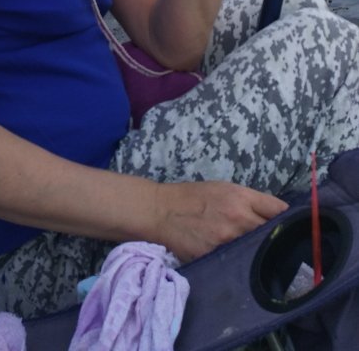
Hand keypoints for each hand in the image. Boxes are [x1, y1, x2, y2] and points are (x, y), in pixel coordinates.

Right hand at [155, 180, 287, 261]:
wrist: (162, 211)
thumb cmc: (193, 197)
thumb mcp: (224, 188)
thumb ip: (250, 201)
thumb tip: (276, 215)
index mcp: (241, 197)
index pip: (279, 211)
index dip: (287, 220)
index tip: (291, 228)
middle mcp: (239, 218)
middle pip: (272, 234)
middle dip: (275, 239)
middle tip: (276, 245)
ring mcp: (228, 241)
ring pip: (258, 252)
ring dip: (260, 253)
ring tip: (258, 256)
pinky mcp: (216, 258)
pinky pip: (238, 264)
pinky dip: (242, 264)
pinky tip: (240, 264)